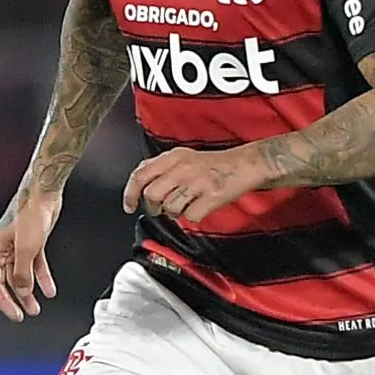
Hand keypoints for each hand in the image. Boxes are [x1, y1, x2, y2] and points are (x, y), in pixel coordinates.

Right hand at [0, 188, 63, 319]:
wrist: (43, 193)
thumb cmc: (30, 213)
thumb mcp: (26, 249)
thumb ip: (22, 273)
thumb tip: (22, 291)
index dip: (4, 302)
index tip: (16, 315)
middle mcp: (2, 251)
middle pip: (6, 282)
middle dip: (17, 299)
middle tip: (26, 314)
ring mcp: (16, 247)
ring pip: (20, 276)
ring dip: (29, 292)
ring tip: (36, 307)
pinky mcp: (30, 243)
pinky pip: (34, 266)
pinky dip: (41, 278)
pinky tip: (49, 290)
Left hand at [123, 145, 261, 223]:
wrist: (245, 165)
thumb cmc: (214, 164)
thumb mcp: (184, 157)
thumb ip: (161, 168)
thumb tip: (138, 183)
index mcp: (173, 156)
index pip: (140, 174)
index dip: (130, 194)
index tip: (129, 206)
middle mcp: (182, 167)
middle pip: (152, 195)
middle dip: (154, 207)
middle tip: (162, 208)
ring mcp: (197, 182)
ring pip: (169, 208)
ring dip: (175, 212)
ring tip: (186, 204)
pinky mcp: (210, 196)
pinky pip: (189, 217)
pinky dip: (193, 217)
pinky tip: (200, 207)